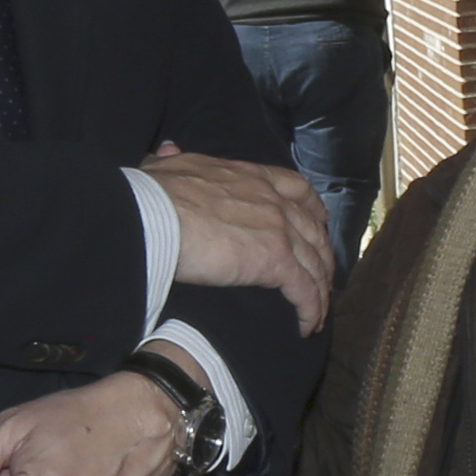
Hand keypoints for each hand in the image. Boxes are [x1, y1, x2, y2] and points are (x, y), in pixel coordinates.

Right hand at [144, 142, 331, 334]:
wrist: (154, 214)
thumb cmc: (153, 194)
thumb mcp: (166, 167)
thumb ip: (174, 160)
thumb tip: (168, 150)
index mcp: (250, 176)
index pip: (296, 188)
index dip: (312, 207)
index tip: (320, 220)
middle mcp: (272, 200)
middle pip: (313, 230)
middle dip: (322, 254)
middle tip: (322, 276)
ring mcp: (278, 229)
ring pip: (314, 262)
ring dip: (320, 289)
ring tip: (318, 312)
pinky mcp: (275, 261)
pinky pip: (304, 289)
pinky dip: (310, 309)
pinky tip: (306, 325)